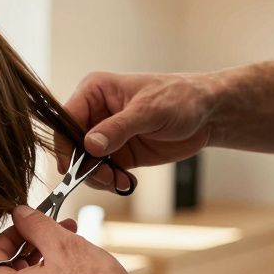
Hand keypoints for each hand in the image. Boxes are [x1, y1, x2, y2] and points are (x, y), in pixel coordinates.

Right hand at [58, 71, 217, 191]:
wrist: (207, 114)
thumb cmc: (180, 98)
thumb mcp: (149, 111)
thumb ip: (118, 128)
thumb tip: (89, 145)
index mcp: (94, 92)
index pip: (66, 118)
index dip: (65, 143)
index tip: (73, 165)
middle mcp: (94, 113)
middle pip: (71, 144)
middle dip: (83, 166)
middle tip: (105, 178)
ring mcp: (104, 135)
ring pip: (84, 163)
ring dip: (97, 177)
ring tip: (120, 181)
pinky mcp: (117, 153)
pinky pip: (102, 172)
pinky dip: (111, 182)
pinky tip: (126, 182)